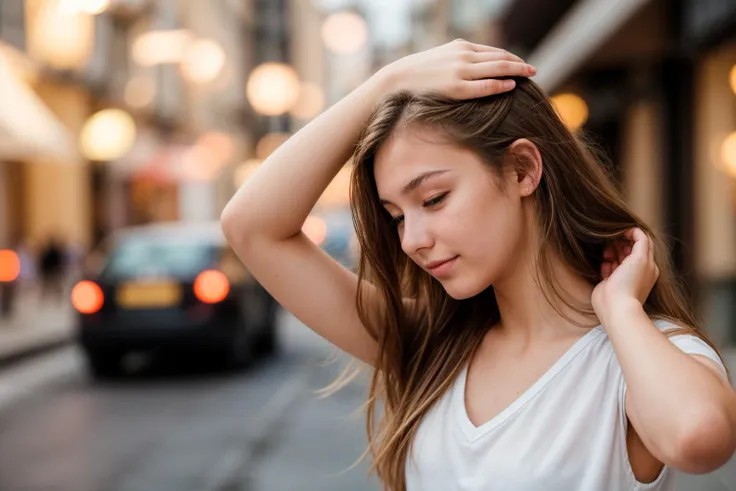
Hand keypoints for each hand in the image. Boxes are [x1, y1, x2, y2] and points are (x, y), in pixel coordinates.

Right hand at [377, 39, 534, 99]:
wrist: (399, 78)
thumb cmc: (420, 72)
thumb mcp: (443, 58)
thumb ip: (460, 60)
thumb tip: (475, 67)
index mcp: (461, 47)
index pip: (494, 51)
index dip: (511, 58)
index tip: (522, 64)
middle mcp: (464, 55)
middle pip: (500, 57)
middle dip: (519, 63)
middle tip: (533, 70)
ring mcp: (461, 71)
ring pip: (496, 68)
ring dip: (516, 71)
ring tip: (529, 76)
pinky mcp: (456, 87)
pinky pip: (485, 85)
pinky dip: (500, 84)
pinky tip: (512, 86)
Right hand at [592, 228, 659, 324]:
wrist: (616, 306)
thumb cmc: (630, 283)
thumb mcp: (641, 257)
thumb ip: (641, 241)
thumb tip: (635, 230)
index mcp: (648, 265)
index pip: (643, 243)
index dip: (632, 234)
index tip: (621, 230)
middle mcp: (637, 270)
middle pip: (629, 248)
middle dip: (621, 241)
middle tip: (612, 238)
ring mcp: (623, 276)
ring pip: (617, 256)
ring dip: (612, 250)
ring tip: (607, 249)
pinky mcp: (609, 281)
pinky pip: (607, 266)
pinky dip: (606, 261)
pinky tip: (605, 261)